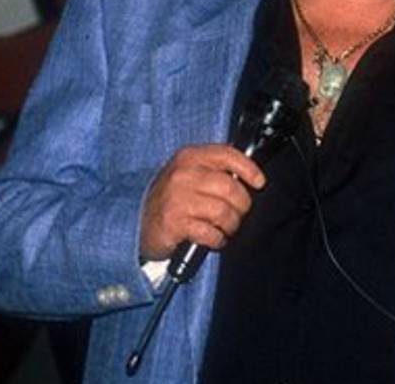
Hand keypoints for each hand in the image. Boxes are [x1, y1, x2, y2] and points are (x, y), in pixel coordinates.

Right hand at [139, 144, 265, 260]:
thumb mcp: (188, 174)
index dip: (249, 169)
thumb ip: (214, 170)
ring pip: (224, 212)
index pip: (227, 155)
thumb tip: (248, 176)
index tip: (259, 182)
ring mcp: (177, 199)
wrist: (135, 222)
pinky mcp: (174, 223)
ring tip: (225, 228)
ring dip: (231, 225)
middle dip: (242, 206)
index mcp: (189, 157)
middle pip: (231, 188)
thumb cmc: (170, 199)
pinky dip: (218, 239)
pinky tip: (213, 238)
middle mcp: (183, 175)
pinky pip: (211, 232)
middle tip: (237, 214)